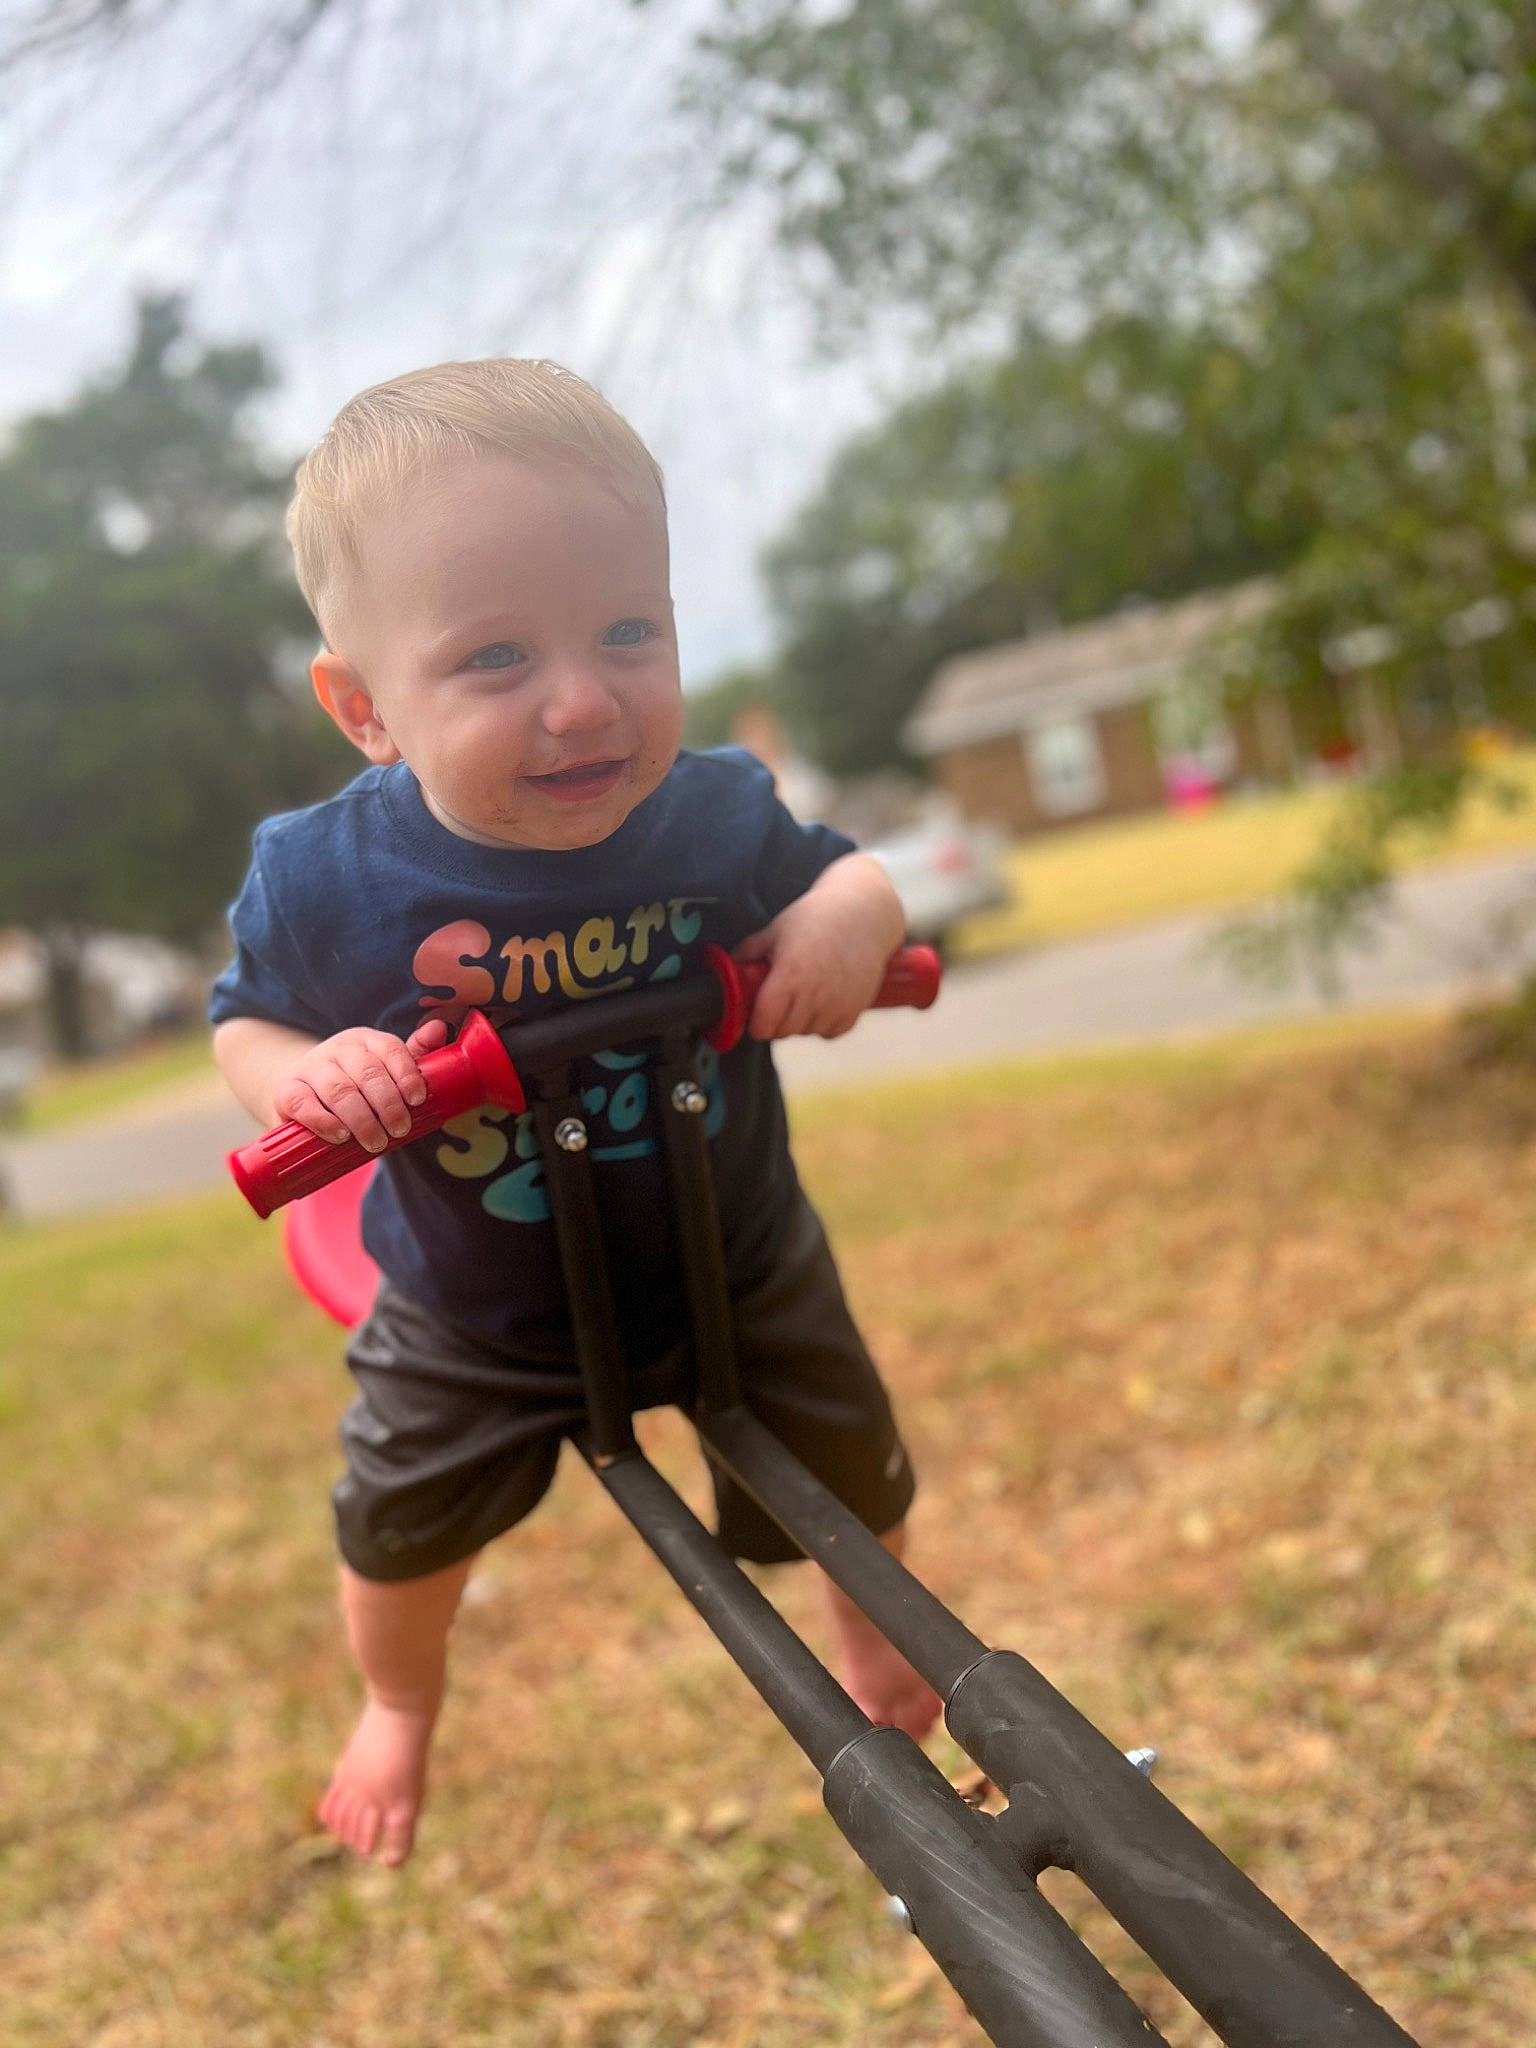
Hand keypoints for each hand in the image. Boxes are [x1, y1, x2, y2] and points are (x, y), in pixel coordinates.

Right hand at [272, 1019, 449, 1151]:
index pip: (390, 1049)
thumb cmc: (355, 1086)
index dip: (406, 1073)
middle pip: (367, 1072)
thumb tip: (439, 1028)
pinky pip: (304, 1104)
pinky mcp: (287, 1090)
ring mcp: (310, 1067)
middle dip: (388, 1104)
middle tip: (400, 1130)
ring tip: (375, 1142)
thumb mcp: (385, 1071)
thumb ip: (412, 1057)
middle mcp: (338, 1048)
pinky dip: (324, 1121)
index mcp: (366, 1040)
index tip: (417, 1099)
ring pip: (339, 1090)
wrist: (302, 1095)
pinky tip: (340, 1136)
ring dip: (361, 1118)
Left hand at [735, 854, 904, 1040]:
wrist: (864, 914)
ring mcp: (837, 1005)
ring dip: (800, 1021)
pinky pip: (831, 1032)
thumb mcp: (776, 930)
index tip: (755, 1013)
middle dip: (775, 1021)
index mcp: (790, 976)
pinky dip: (824, 1023)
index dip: (755, 1022)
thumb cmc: (818, 918)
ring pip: (806, 1032)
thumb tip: (726, 968)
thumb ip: (748, 953)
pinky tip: (823, 1001)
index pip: (763, 1025)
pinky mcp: (855, 1010)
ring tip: (803, 995)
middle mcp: (814, 995)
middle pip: (783, 1032)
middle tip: (777, 1000)